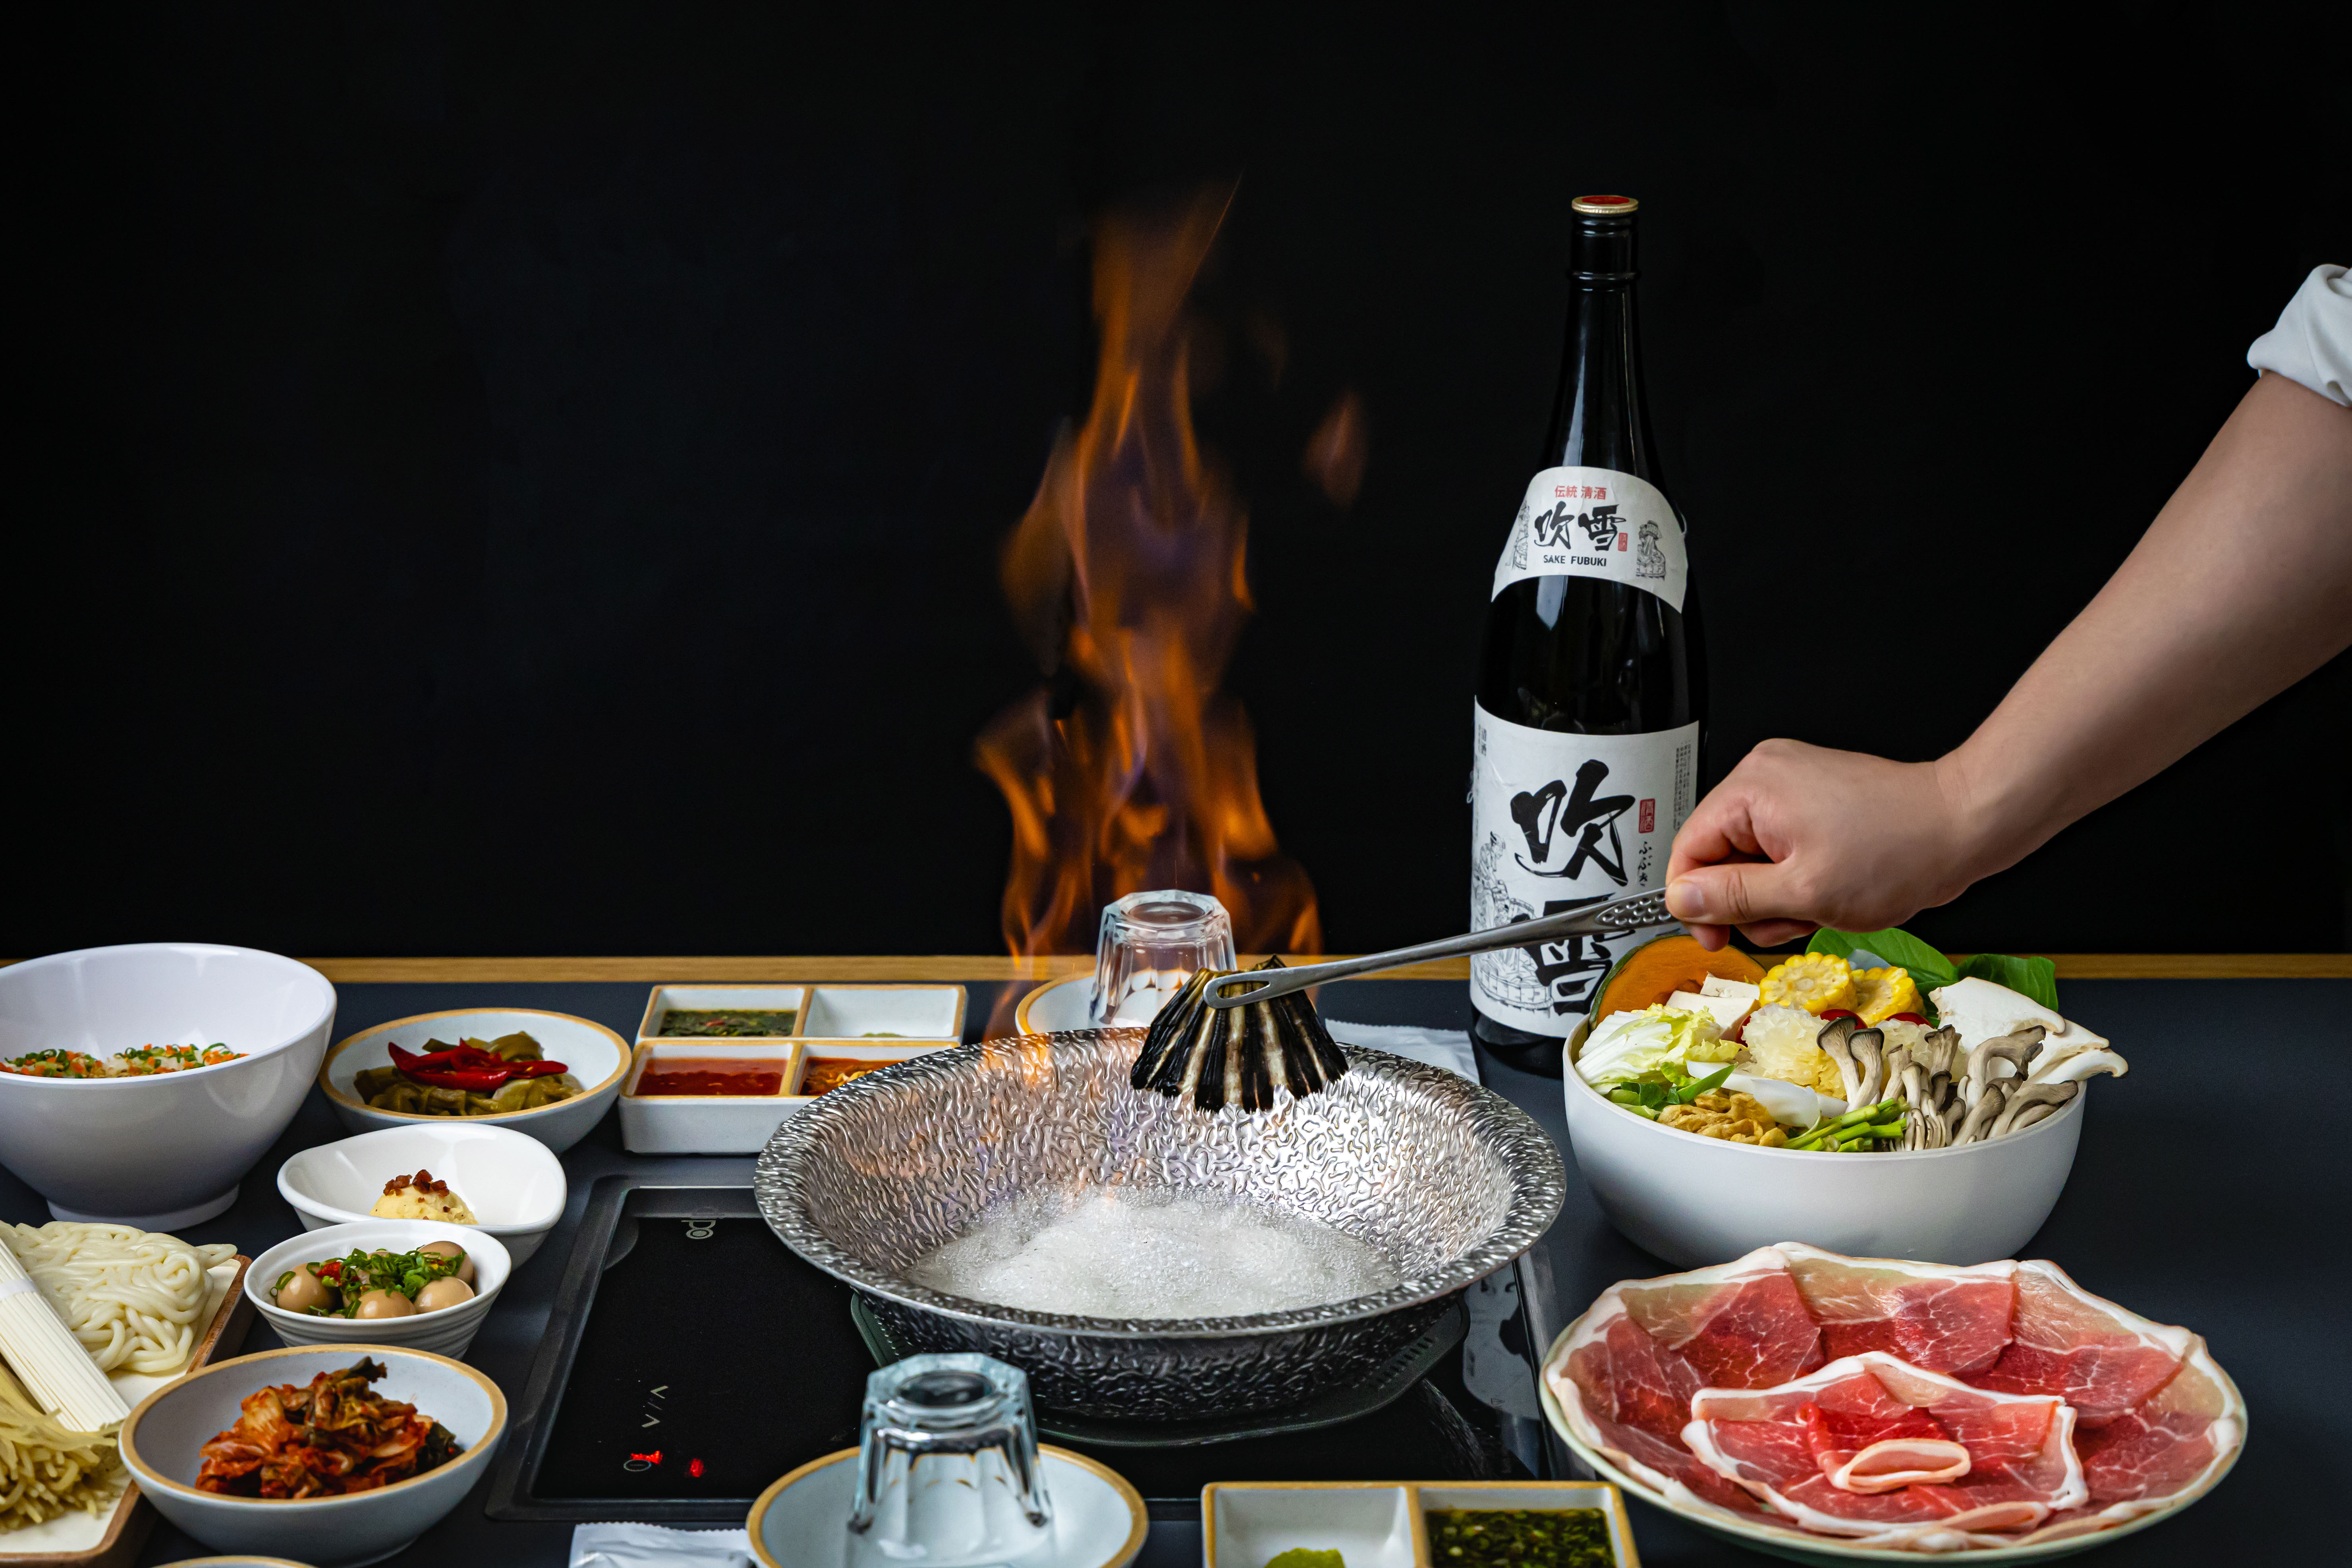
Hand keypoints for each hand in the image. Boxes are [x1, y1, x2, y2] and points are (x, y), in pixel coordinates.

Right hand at [1664, 740, 1983, 950]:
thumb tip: (1680, 899)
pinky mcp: (1812, 796)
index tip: (1716, 938)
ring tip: (1822, 901)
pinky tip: (1830, 884)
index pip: (1688, 849)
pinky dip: (1798, 875)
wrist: (1964, 824)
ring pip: (1751, 857)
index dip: (1696, 902)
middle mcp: (1764, 775)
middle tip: (1794, 917)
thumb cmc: (1899, 851)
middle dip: (1752, 900)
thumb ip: (1733, 897)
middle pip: (1719, 855)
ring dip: (1779, 893)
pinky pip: (1779, 846)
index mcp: (1752, 788)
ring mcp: (1790, 783)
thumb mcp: (1805, 892)